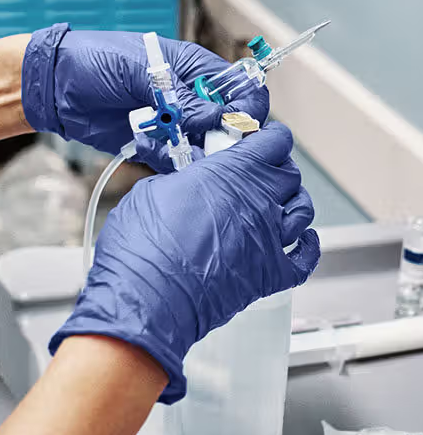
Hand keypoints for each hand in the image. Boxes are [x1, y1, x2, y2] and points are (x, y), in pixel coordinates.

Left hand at [21, 24, 269, 172]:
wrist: (56, 87)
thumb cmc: (94, 61)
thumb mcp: (138, 71)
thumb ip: (179, 96)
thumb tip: (215, 116)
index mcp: (191, 68)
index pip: (237, 87)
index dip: (246, 105)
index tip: (242, 122)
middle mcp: (186, 98)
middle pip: (224, 123)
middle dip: (222, 136)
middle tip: (210, 145)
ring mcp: (170, 123)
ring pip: (201, 146)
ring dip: (195, 153)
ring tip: (176, 150)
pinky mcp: (152, 145)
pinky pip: (173, 160)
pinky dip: (170, 162)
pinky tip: (154, 152)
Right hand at [49, 122, 319, 403]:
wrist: (147, 300)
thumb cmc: (143, 247)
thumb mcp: (151, 192)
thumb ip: (181, 180)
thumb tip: (188, 182)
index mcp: (232, 174)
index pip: (273, 141)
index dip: (268, 137)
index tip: (259, 138)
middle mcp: (259, 202)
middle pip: (288, 175)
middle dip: (275, 169)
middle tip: (256, 172)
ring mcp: (270, 241)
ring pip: (302, 211)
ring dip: (291, 202)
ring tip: (275, 203)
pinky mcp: (270, 276)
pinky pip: (305, 258)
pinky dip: (306, 246)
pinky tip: (299, 240)